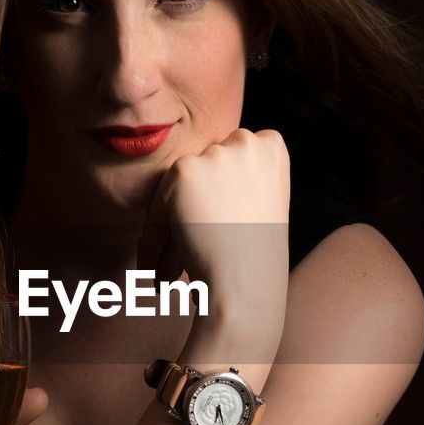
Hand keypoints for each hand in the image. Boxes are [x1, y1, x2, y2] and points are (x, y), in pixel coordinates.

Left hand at [136, 127, 290, 317]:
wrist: (249, 282)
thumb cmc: (258, 259)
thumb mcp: (262, 205)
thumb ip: (237, 182)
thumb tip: (201, 186)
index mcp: (272, 147)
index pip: (229, 163)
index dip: (216, 195)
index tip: (210, 227)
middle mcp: (247, 142)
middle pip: (202, 177)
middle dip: (189, 213)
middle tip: (184, 251)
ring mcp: (216, 154)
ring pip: (176, 192)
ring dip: (167, 228)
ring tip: (164, 272)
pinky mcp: (184, 170)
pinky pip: (156, 207)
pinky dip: (152, 240)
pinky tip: (157, 272)